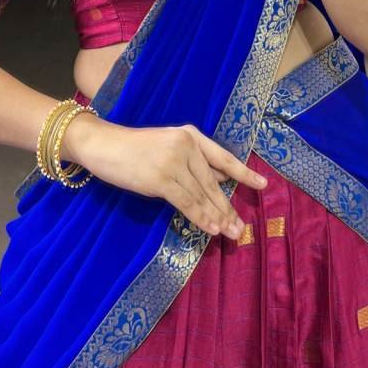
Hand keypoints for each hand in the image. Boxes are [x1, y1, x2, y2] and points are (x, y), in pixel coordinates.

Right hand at [81, 119, 267, 239]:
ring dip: (217, 217)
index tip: (263, 185)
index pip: (223, 157)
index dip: (243, 173)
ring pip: (202, 195)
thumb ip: (193, 161)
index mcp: (190, 135)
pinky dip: (200, 217)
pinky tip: (211, 228)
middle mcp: (186, 146)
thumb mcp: (168, 146)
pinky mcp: (161, 179)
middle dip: (228, 207)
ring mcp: (174, 162)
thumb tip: (220, 179)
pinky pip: (186, 203)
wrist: (104, 144)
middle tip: (241, 227)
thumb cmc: (134, 148)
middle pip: (213, 182)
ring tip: (230, 233)